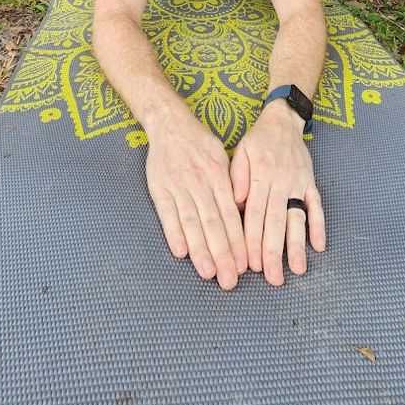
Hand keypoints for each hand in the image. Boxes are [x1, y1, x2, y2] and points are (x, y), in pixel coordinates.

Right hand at [146, 112, 247, 289]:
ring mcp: (178, 187)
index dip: (237, 241)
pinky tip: (181, 253)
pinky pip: (167, 214)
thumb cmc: (201, 144)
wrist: (170, 124)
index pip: (230, 215)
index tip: (244, 264)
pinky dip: (174, 233)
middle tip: (230, 280)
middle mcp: (200, 183)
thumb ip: (231, 185)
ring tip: (209, 272)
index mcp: (218, 176)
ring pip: (192, 222)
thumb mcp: (222, 158)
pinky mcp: (159, 189)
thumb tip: (242, 215)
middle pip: (213, 224)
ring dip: (200, 250)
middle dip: (223, 254)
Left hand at [230, 101, 324, 285]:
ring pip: (299, 217)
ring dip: (298, 244)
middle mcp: (281, 181)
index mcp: (261, 175)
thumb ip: (237, 176)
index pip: (255, 214)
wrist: (284, 119)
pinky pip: (317, 206)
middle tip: (272, 279)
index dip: (253, 240)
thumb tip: (237, 203)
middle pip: (277, 222)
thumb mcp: (241, 151)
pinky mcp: (312, 182)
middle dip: (274, 252)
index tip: (250, 264)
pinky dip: (319, 225)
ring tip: (297, 269)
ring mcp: (299, 183)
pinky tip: (319, 246)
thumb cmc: (258, 140)